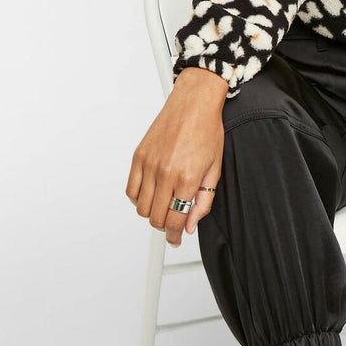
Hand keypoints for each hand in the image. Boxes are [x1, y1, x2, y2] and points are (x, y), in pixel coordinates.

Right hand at [126, 80, 224, 247]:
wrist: (193, 105)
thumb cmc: (207, 132)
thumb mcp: (214, 171)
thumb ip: (203, 202)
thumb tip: (190, 224)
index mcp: (187, 179)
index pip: (176, 220)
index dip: (176, 236)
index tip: (176, 240)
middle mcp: (165, 174)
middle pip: (156, 218)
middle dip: (165, 226)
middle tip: (173, 223)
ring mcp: (149, 165)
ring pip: (141, 207)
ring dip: (152, 213)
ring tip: (164, 207)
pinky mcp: (138, 157)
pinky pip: (131, 190)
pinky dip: (139, 199)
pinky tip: (151, 194)